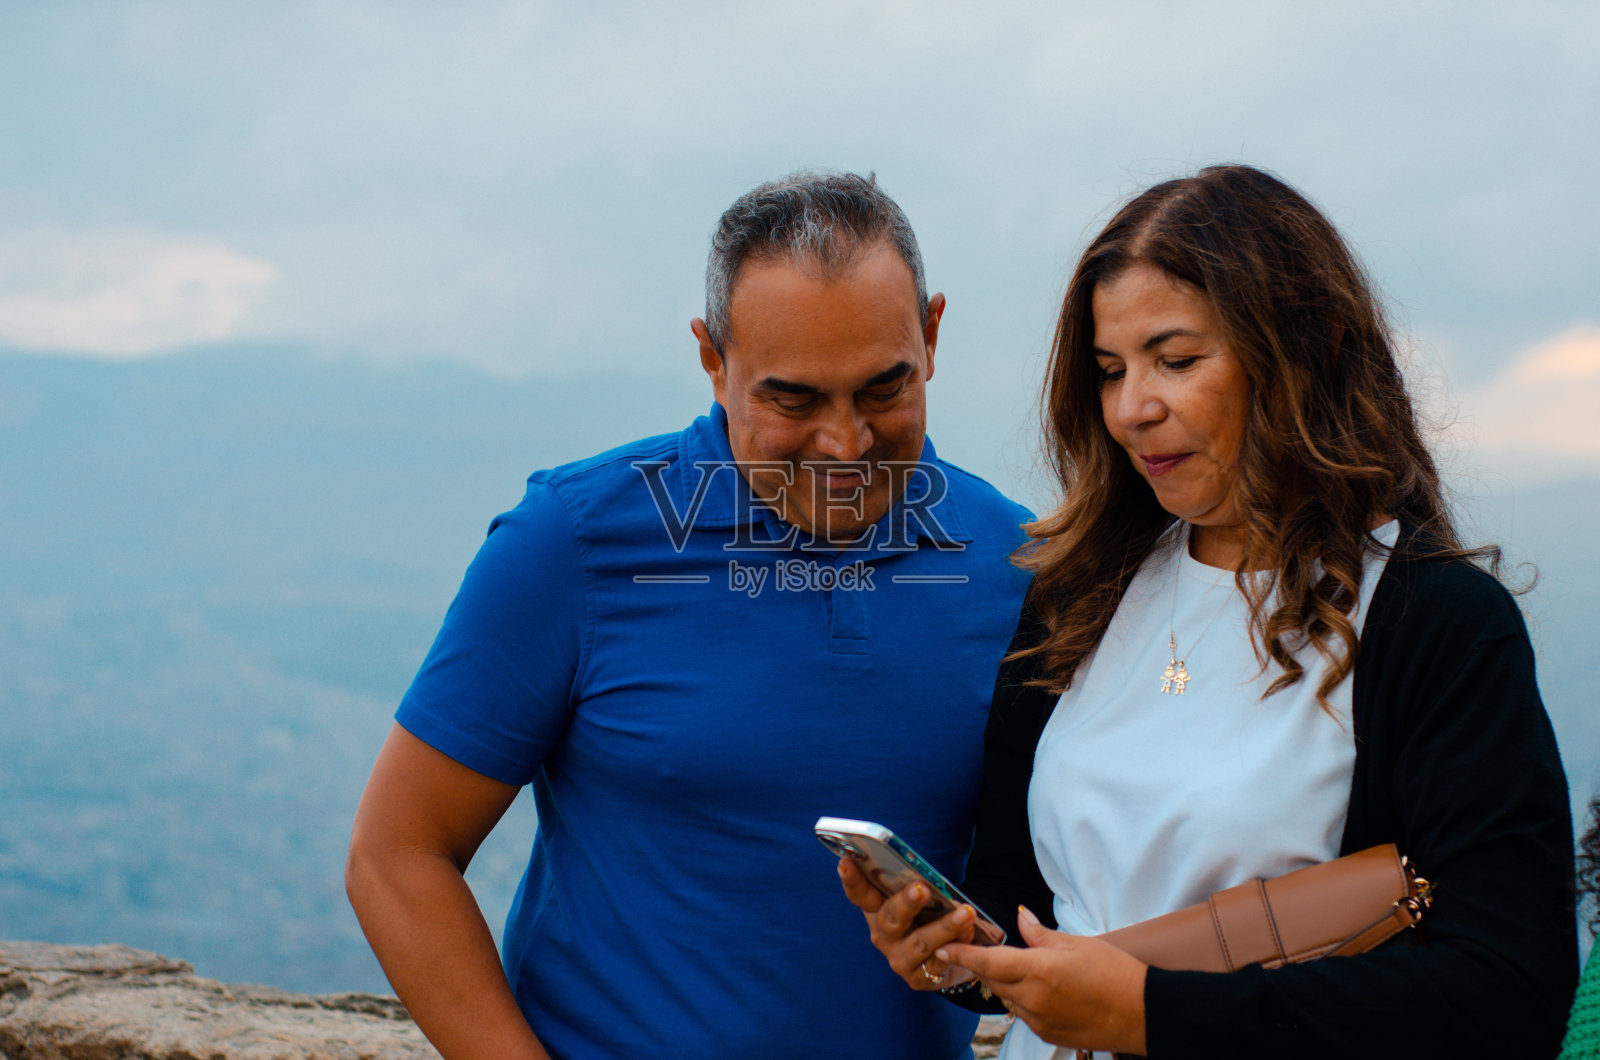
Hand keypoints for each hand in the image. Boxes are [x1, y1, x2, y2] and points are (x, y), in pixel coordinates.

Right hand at [837, 858, 976, 989]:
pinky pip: (939, 961)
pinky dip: (957, 945)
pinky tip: (970, 932)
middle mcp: (882, 935)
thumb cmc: (927, 917)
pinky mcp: (918, 978)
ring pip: (920, 942)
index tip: (846, 862)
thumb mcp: (918, 901)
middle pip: (891, 918)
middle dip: (906, 903)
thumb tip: (927, 877)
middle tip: (921, 889)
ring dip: (944, 927)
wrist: (945, 958)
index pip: (860, 894)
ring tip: (966, 913)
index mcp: (877, 910)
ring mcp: (898, 959)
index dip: (851, 879)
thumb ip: (916, 887)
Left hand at [939, 906, 1147, 1054]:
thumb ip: (1040, 934)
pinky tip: (1042, 987)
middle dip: (984, 964)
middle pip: (993, 979)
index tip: (942, 946)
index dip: (961, 954)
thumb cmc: (1115, 973)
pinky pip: (1024, 1013)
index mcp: (1039, 971)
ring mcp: (1039, 1020)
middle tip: (981, 946)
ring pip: (1007, 997)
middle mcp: (1033, 999)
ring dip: (1006, 981)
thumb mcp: (1078, 943)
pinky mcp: (1047, 1034)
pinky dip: (1024, 998)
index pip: (987, 962)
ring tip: (1021, 965)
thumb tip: (1020, 917)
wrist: (1142, 1014)